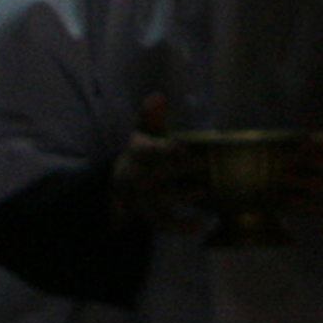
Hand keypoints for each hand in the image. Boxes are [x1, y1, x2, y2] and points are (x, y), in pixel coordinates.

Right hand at [112, 93, 209, 231]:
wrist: (119, 186)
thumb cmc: (141, 154)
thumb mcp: (142, 134)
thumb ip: (151, 116)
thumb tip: (157, 96)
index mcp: (137, 154)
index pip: (149, 151)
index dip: (165, 150)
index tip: (182, 147)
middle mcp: (137, 177)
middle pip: (158, 173)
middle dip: (179, 169)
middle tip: (203, 164)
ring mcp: (144, 198)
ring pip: (162, 198)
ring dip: (181, 195)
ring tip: (202, 192)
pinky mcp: (151, 215)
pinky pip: (165, 223)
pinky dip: (182, 226)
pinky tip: (201, 224)